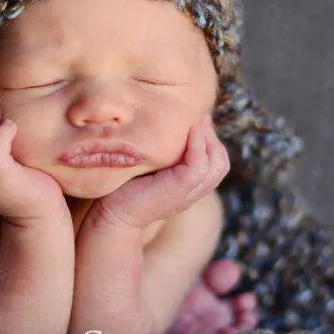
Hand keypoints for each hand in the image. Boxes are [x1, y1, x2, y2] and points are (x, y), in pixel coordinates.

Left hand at [89, 114, 229, 229]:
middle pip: (220, 163)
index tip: (198, 120)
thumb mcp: (148, 169)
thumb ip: (162, 156)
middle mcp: (193, 192)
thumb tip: (161, 128)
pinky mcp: (180, 189)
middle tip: (201, 117)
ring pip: (216, 164)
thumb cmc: (123, 189)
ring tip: (197, 121)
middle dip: (213, 137)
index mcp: (189, 188)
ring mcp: (188, 192)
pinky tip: (189, 131)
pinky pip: (199, 165)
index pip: (215, 163)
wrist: (113, 216)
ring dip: (208, 138)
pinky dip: (197, 146)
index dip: (210, 140)